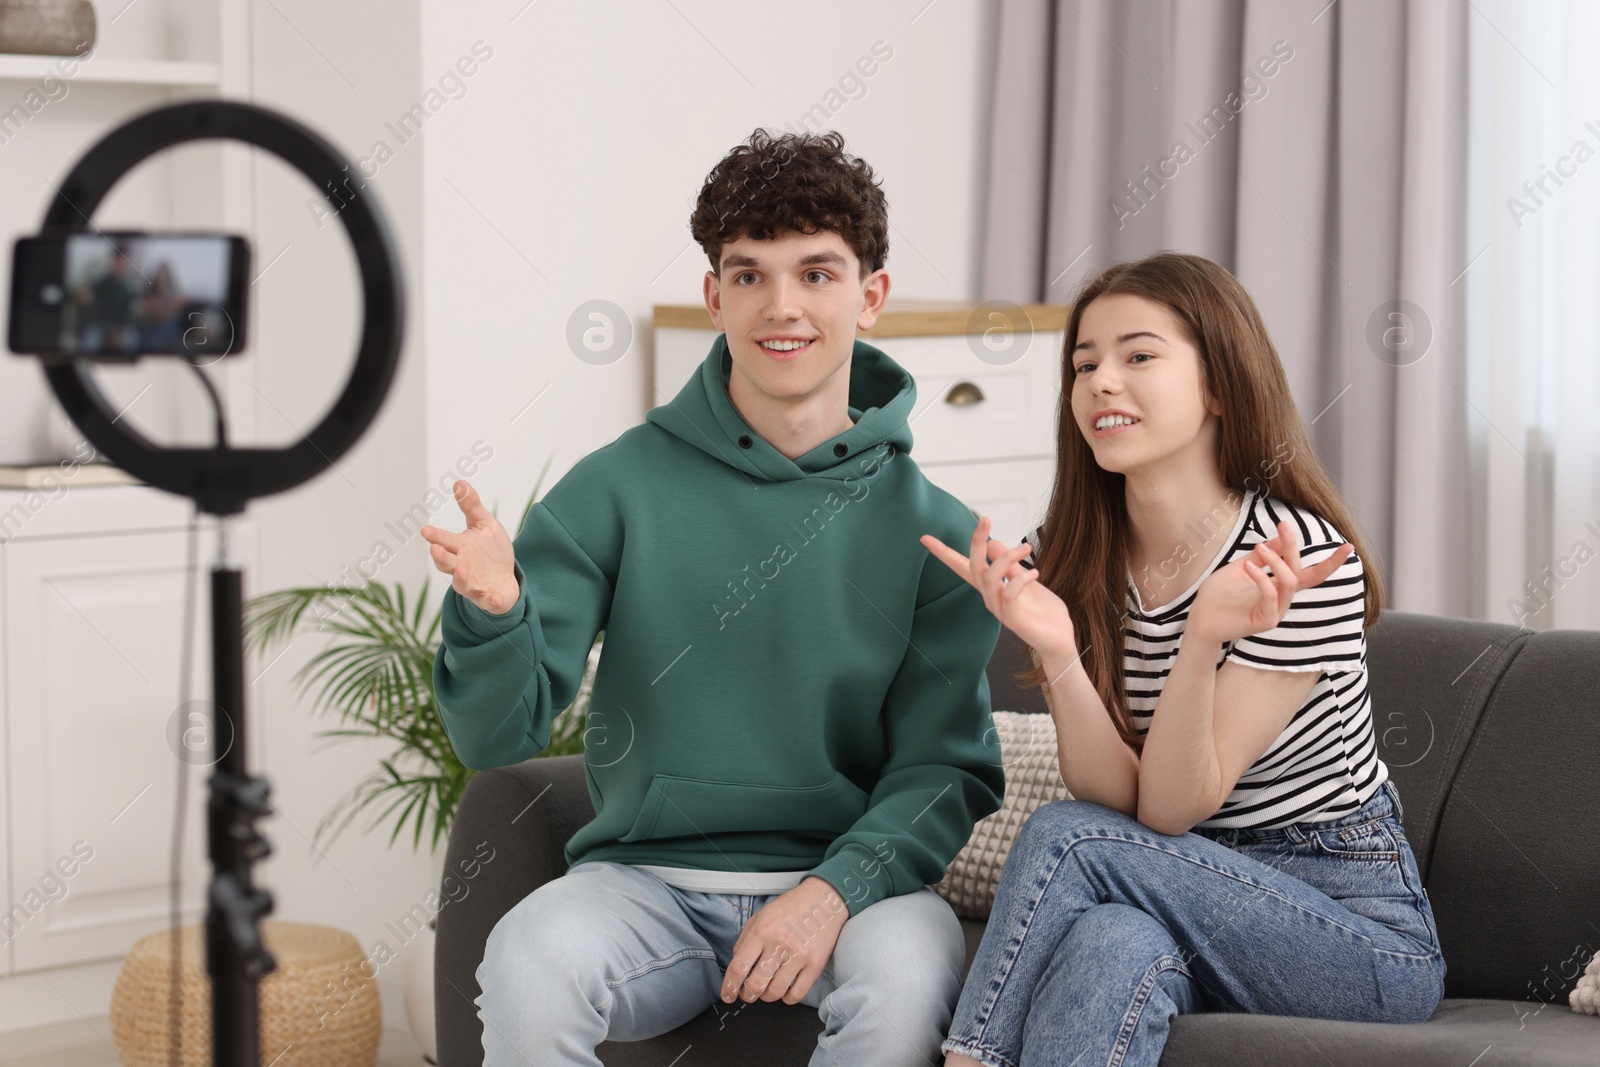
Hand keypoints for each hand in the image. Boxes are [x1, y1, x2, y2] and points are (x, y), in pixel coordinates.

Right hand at [419, 480, 519, 614]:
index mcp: (460, 548)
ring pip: (463, 582)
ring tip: (461, 570)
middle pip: (447, 562)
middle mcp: (461, 566)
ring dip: (461, 577)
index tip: (425, 530)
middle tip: (434, 549)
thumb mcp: (485, 525)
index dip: (436, 536)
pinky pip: (488, 600)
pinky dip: (491, 600)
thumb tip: (459, 481)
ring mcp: (473, 583)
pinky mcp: (487, 597)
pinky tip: (495, 598)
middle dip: (441, 556)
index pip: (445, 541)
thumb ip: (472, 506)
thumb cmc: (490, 551)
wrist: (505, 580)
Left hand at [720, 877, 846, 1005]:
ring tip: (766, 990)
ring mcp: (799, 956)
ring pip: (775, 992)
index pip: (738, 967)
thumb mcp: (760, 916)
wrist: (824, 898)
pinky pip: (797, 994)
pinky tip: (785, 991)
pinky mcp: (816, 965)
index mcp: (762, 931)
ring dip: (766, 997)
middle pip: (755, 985)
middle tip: (748, 994)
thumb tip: (737, 966)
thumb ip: (744, 940)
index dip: (729, 987)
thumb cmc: (791, 907)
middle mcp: (779, 944)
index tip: (727, 995)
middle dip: (747, 995)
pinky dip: (787, 999)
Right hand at [920, 516, 1076, 660]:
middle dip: (976, 541)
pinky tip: (1035, 573)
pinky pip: (1009, 594)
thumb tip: (992, 542)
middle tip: (985, 519)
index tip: (925, 538)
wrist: (1060, 641)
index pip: (962, 567)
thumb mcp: (1026, 580)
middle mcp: (990, 598)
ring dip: (1007, 558)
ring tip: (1026, 548)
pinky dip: (1021, 579)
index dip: (944, 553)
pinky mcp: (1013, 619)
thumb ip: (1010, 564)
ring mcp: (999, 609)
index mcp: (991, 588)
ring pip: (989, 577)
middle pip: (973, 566)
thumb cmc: (1043, 612)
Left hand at [1189, 520, 1352, 644]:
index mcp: (1279, 586)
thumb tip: (1280, 538)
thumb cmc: (1219, 594)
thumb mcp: (1241, 567)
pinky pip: (1272, 597)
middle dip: (1295, 547)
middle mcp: (1283, 599)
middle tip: (1284, 526)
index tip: (1348, 545)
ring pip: (1290, 583)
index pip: (1310, 573)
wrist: (1200, 618)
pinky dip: (1262, 579)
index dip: (1331, 562)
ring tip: (1258, 548)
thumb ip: (1261, 556)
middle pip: (1303, 573)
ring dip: (1277, 562)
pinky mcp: (1265, 621)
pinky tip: (1249, 567)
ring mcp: (1276, 611)